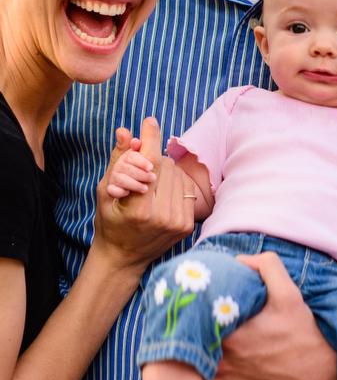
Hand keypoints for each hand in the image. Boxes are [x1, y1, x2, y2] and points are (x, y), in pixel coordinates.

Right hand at [94, 117, 195, 272]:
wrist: (123, 259)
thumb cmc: (110, 223)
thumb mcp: (106, 193)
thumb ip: (118, 161)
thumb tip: (124, 131)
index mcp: (140, 210)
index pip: (151, 163)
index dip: (151, 138)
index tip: (149, 121)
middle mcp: (163, 216)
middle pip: (165, 166)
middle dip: (153, 161)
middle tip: (142, 169)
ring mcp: (178, 222)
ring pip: (178, 175)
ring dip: (165, 171)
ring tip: (151, 182)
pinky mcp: (188, 225)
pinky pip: (187, 189)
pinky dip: (175, 184)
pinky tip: (163, 192)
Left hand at [205, 251, 336, 379]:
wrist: (322, 378)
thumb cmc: (305, 335)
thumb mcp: (290, 294)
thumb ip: (266, 267)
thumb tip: (240, 260)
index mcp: (231, 337)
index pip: (199, 317)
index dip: (201, 305)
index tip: (209, 299)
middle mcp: (222, 366)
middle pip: (195, 342)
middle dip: (198, 327)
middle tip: (207, 315)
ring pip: (195, 366)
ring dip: (199, 352)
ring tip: (210, 337)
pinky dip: (207, 374)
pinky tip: (220, 360)